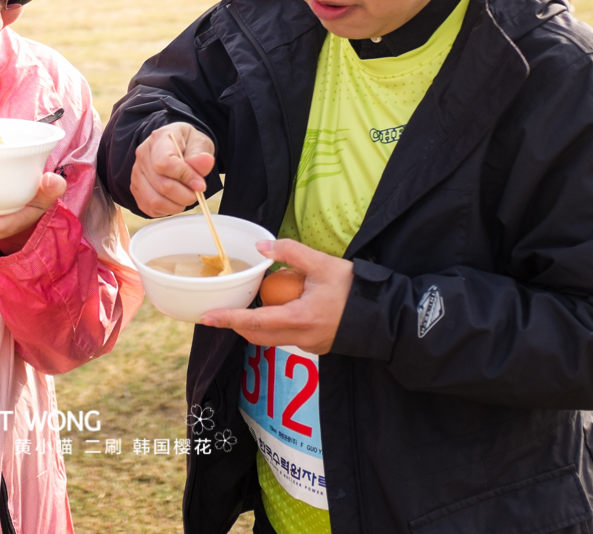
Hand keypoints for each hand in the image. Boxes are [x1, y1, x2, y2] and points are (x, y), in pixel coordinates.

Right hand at [130, 122, 215, 217]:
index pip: (165, 163)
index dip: (185, 177)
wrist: (177, 148)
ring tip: (186, 197)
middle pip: (162, 185)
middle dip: (185, 195)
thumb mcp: (199, 143)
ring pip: (154, 200)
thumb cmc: (188, 145)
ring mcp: (136, 174)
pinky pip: (150, 208)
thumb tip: (206, 162)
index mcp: (158, 139)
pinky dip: (167, 210)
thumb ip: (200, 156)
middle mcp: (142, 156)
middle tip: (196, 192)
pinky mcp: (136, 190)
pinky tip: (175, 200)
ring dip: (176, 205)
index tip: (200, 184)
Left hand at [201, 239, 352, 355]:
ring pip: (272, 339)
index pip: (255, 322)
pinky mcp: (317, 346)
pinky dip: (275, 327)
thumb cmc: (355, 289)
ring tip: (247, 308)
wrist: (384, 314)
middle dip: (237, 325)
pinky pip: (287, 338)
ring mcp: (309, 345)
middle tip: (222, 311)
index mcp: (299, 318)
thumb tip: (261, 247)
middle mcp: (300, 337)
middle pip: (258, 335)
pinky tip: (279, 310)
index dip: (229, 320)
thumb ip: (291, 253)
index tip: (207, 318)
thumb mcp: (323, 264)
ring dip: (256, 326)